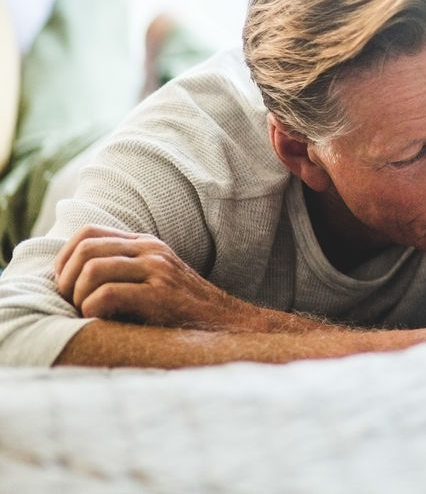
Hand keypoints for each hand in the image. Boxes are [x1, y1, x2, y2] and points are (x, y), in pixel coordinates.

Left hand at [53, 225, 254, 329]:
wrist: (227, 325)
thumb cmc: (182, 311)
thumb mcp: (154, 279)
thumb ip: (123, 270)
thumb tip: (71, 280)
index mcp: (146, 244)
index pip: (89, 233)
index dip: (65, 258)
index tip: (64, 285)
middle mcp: (151, 251)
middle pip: (85, 248)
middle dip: (66, 280)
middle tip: (72, 304)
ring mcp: (157, 271)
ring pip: (92, 269)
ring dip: (78, 297)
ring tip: (87, 314)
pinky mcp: (159, 296)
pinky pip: (106, 294)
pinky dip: (92, 310)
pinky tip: (102, 322)